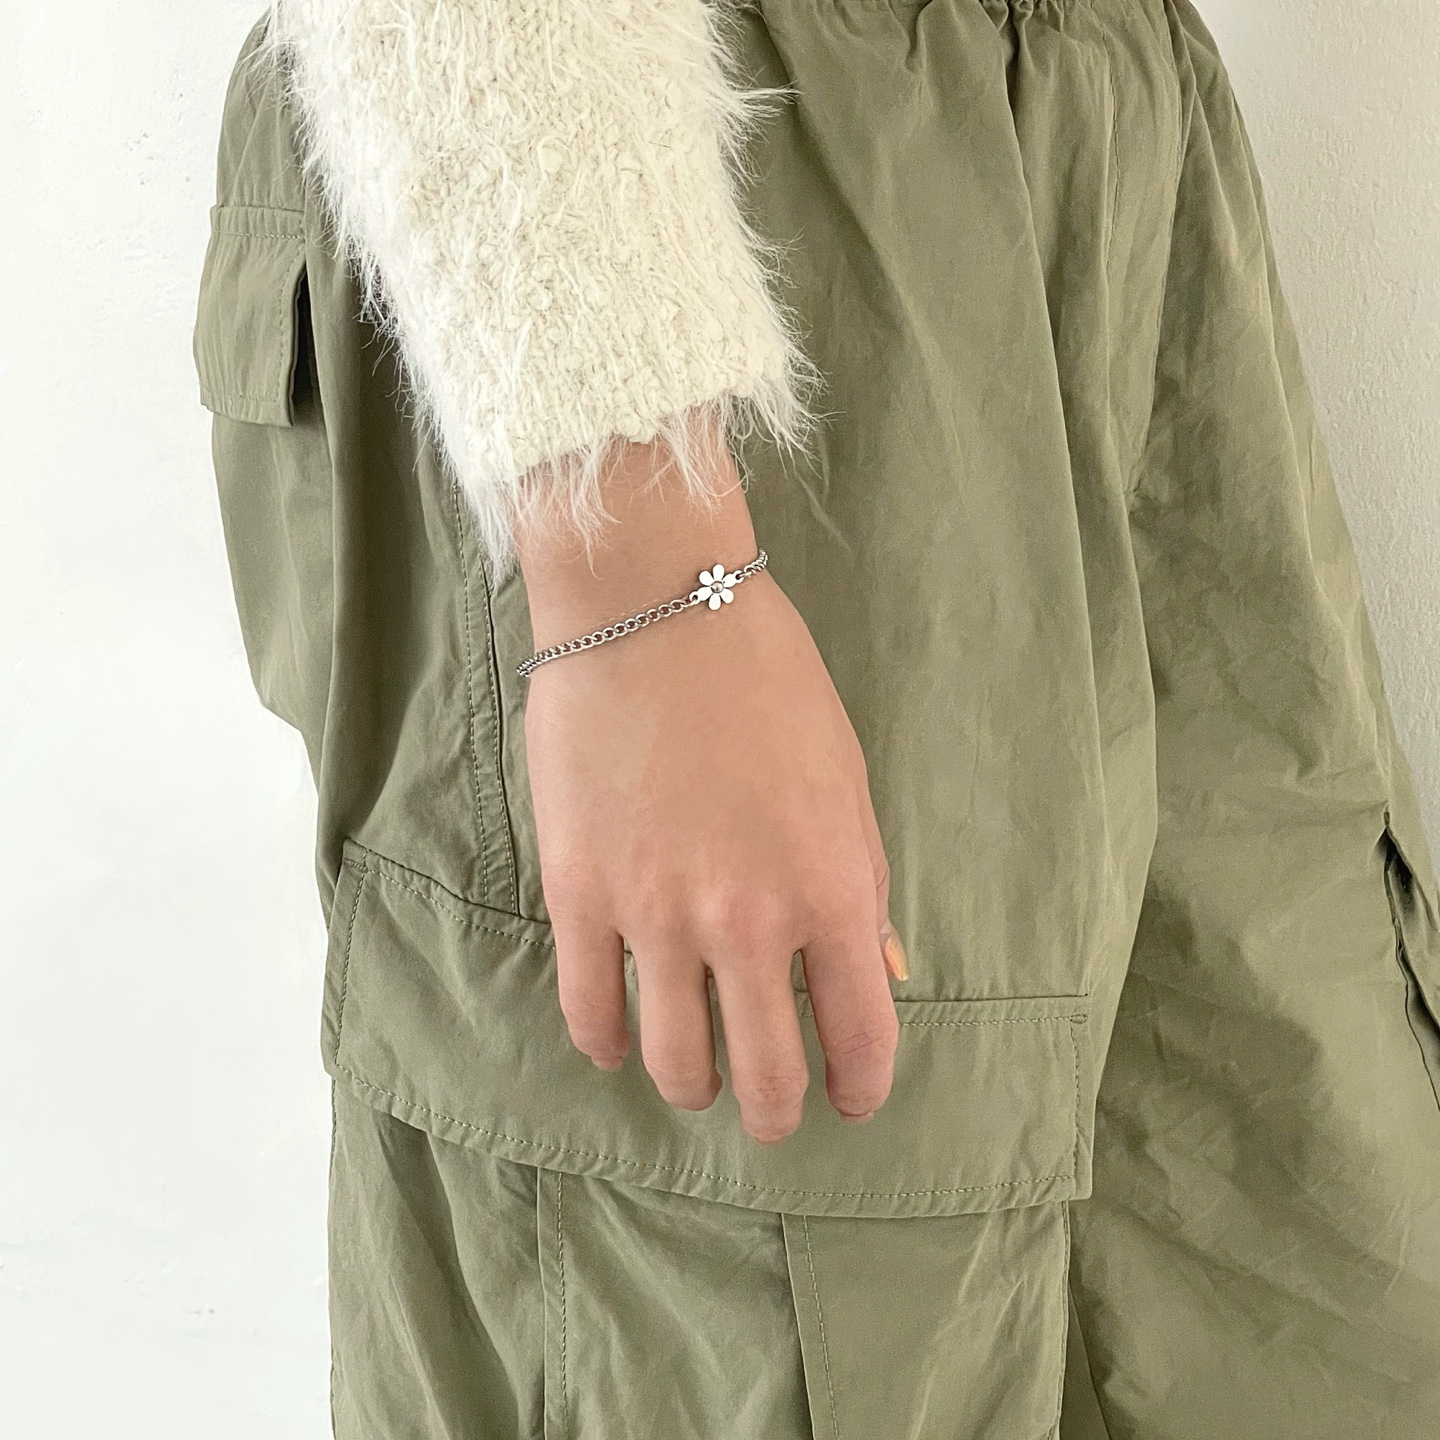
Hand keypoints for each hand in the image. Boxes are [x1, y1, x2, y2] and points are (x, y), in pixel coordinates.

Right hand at [517, 425, 903, 1141]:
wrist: (653, 607)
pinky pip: (589, 1011)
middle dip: (775, 1112)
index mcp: (832, 890)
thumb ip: (861, 883)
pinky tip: (619, 1040)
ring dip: (694, 1086)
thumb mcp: (846, 778)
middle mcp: (749, 924)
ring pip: (674, 1063)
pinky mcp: (579, 896)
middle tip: (772, 1112)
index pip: (861, 1035)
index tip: (851, 1099)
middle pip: (765, 1076)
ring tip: (696, 1077)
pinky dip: (608, 1044)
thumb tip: (879, 967)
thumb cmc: (766, 679)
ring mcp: (656, 917)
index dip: (861, 1086)